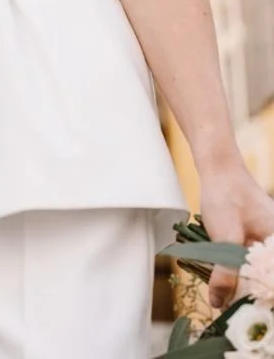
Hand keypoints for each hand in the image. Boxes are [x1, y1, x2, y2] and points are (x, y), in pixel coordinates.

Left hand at [201, 160, 273, 309]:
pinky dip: (239, 273)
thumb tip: (218, 305)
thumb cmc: (227, 197)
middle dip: (252, 295)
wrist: (218, 168)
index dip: (265, 300)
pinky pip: (251, 264)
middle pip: (267, 280)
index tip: (253, 317)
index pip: (272, 281)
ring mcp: (269, 243)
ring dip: (243, 285)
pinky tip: (223, 281)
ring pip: (258, 274)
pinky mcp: (257, 241)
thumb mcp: (225, 237)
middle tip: (230, 309)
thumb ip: (224, 273)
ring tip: (224, 299)